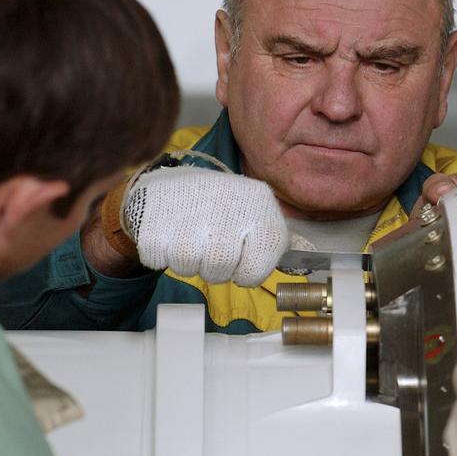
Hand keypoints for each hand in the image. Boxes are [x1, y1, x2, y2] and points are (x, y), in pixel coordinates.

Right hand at [122, 167, 288, 286]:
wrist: (164, 186)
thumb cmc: (214, 207)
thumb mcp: (250, 210)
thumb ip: (270, 238)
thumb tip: (300, 263)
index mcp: (257, 201)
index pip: (266, 256)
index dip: (252, 269)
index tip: (243, 261)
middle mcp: (226, 204)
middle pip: (225, 269)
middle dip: (216, 269)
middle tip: (210, 249)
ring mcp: (189, 213)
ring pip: (193, 267)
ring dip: (190, 263)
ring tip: (189, 238)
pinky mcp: (156, 222)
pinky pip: (163, 260)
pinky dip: (163, 255)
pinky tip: (169, 234)